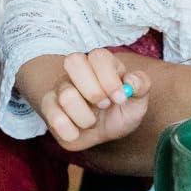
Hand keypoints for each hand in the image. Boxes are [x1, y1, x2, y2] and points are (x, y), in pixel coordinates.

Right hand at [27, 50, 150, 151]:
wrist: (101, 134)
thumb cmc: (120, 111)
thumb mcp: (137, 101)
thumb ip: (141, 86)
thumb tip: (131, 80)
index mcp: (101, 64)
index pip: (98, 56)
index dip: (108, 78)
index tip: (119, 99)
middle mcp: (77, 71)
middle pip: (73, 61)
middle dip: (93, 90)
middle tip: (104, 106)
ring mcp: (61, 88)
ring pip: (66, 95)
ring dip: (85, 116)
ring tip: (92, 121)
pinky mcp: (49, 108)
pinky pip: (53, 117)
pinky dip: (69, 130)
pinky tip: (77, 132)